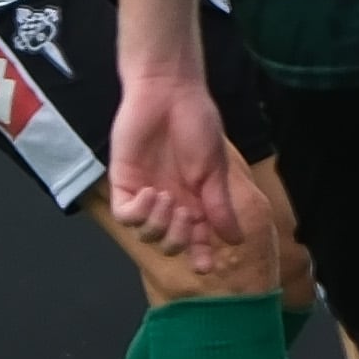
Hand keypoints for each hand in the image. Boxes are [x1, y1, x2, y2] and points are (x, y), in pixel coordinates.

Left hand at [110, 66, 246, 262]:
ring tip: (167, 197)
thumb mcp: (214, 170)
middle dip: (179, 239)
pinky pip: (125, 216)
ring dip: (159, 224)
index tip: (204, 266)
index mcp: (196, 200)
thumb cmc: (197, 124)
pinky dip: (139, 213)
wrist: (168, 92)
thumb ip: (219, 206)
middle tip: (188, 214)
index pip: (197, 239)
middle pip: (170, 244)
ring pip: (146, 235)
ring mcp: (146, 194)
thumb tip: (235, 240)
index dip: (200, 256)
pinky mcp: (123, 182)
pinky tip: (151, 194)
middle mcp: (171, 202)